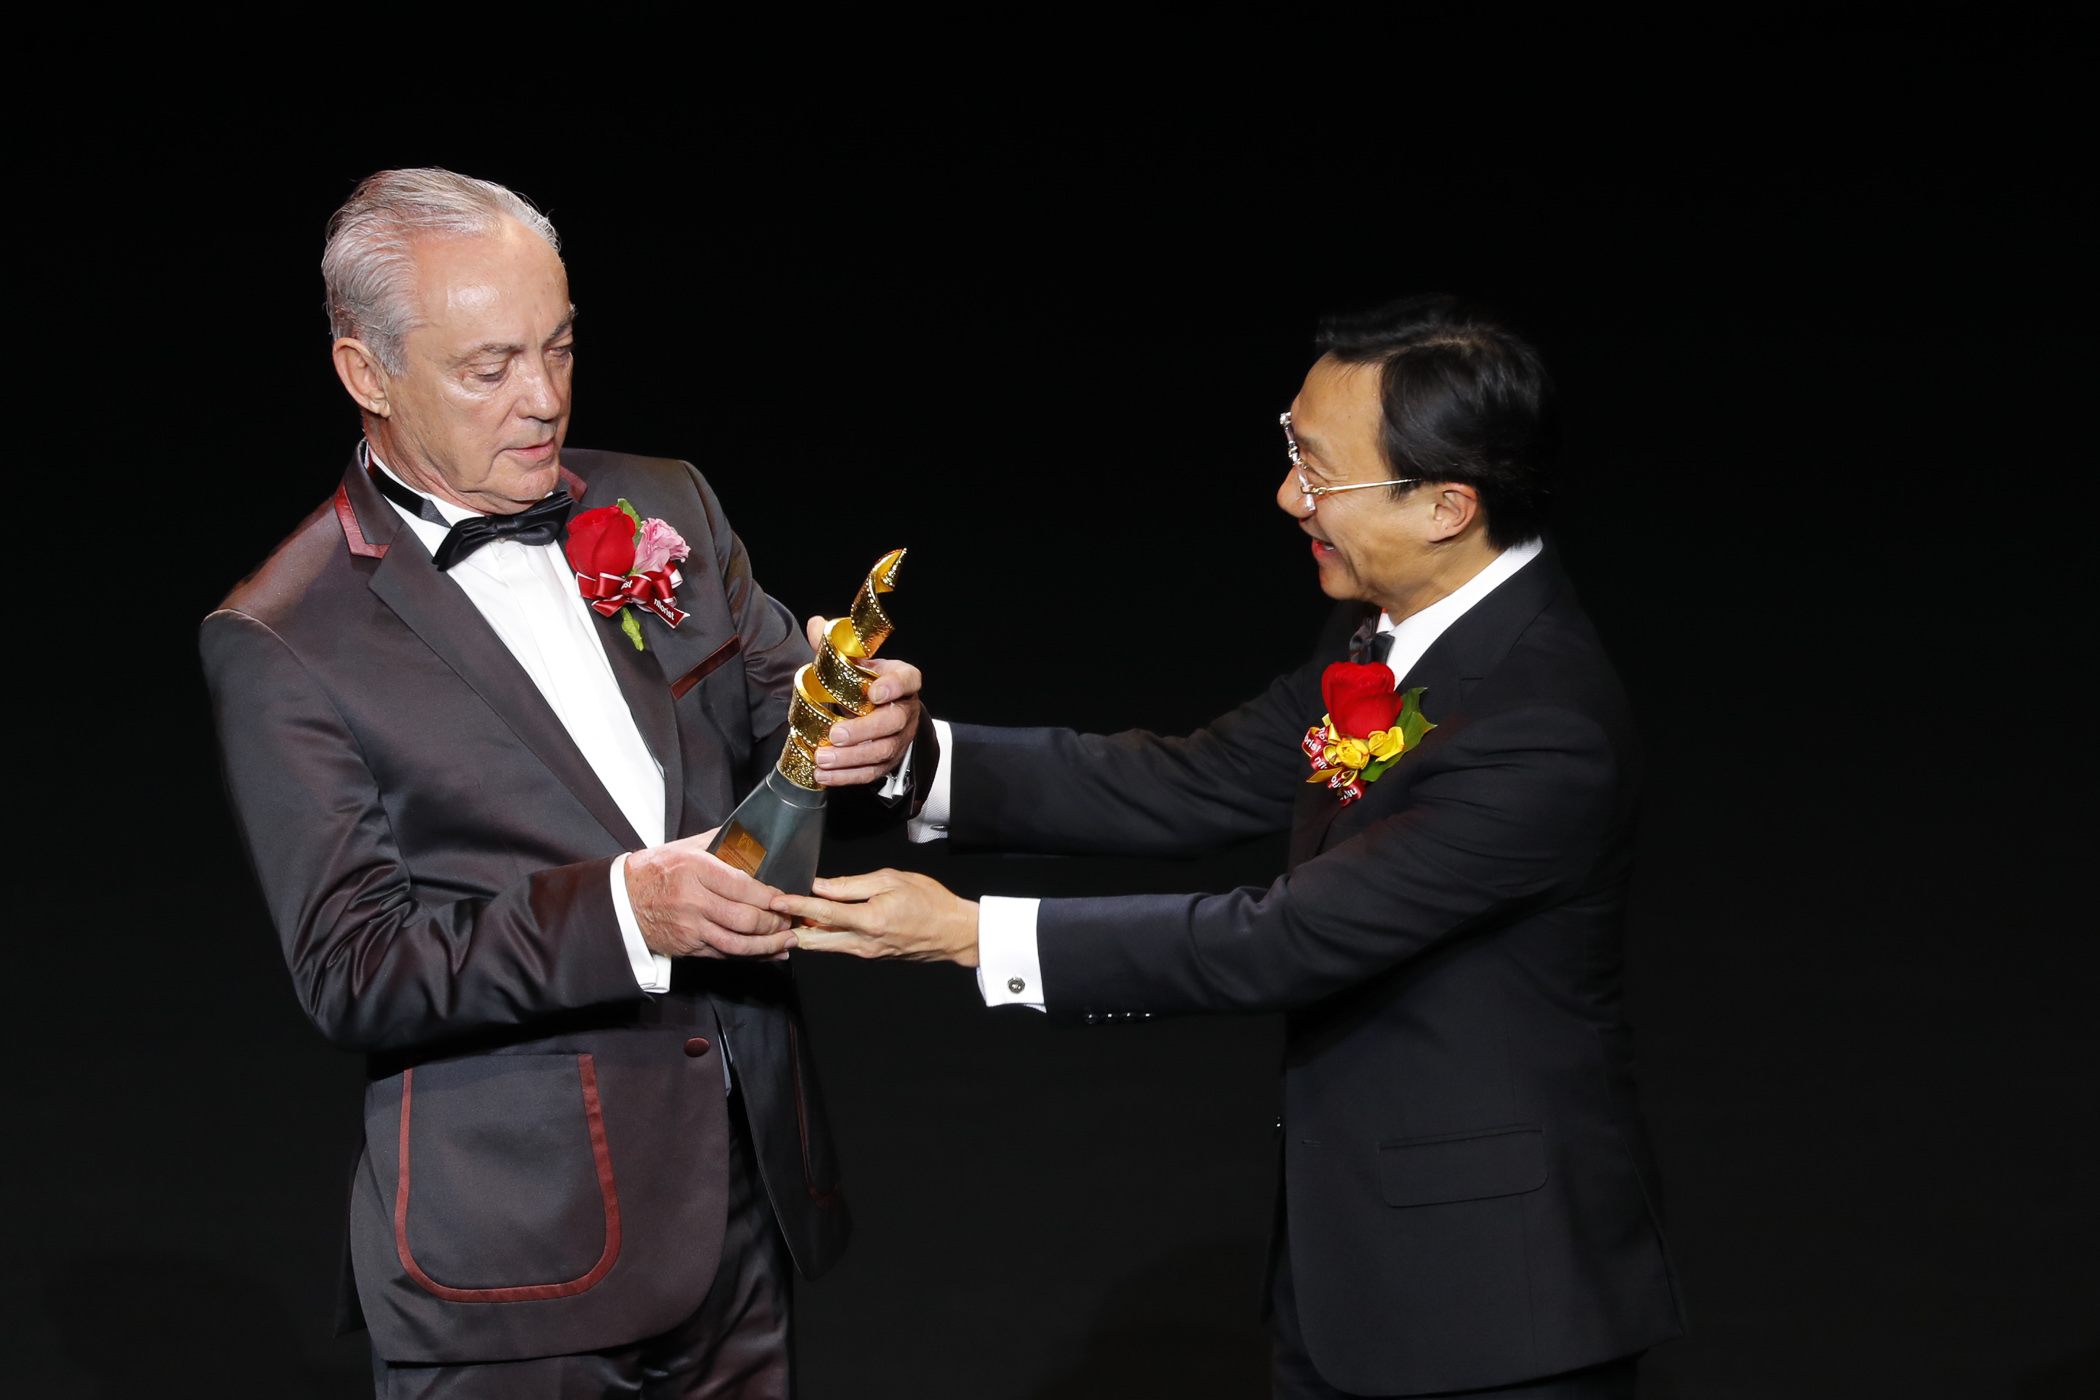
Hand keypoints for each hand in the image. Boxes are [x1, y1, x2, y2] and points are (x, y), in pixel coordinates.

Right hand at [625, 829, 796, 958]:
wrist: (622, 900)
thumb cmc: (656, 870)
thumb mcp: (686, 847)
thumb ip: (719, 841)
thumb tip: (750, 833)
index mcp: (696, 870)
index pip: (743, 887)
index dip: (770, 897)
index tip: (784, 898)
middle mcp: (694, 900)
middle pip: (745, 919)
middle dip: (774, 923)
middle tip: (789, 920)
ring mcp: (691, 927)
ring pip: (738, 944)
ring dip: (768, 946)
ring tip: (787, 941)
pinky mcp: (688, 947)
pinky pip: (725, 956)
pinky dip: (751, 957)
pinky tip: (769, 954)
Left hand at [773, 869, 979, 966]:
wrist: (953, 932)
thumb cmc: (929, 901)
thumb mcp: (891, 880)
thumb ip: (853, 885)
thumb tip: (822, 887)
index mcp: (869, 921)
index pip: (823, 913)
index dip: (796, 906)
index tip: (776, 901)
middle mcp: (864, 943)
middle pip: (815, 941)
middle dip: (790, 930)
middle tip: (771, 917)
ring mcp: (867, 954)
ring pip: (826, 946)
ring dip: (806, 934)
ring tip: (788, 919)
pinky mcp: (871, 957)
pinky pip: (841, 947)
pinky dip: (826, 937)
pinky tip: (818, 925)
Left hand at [804, 615, 922, 786]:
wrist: (876, 709)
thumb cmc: (865, 683)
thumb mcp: (853, 663)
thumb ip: (834, 647)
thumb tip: (816, 624)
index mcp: (902, 680)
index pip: (907, 680)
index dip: (894, 686)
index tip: (875, 691)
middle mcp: (905, 710)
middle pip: (892, 723)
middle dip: (862, 731)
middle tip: (834, 735)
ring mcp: (899, 739)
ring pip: (881, 751)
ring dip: (851, 758)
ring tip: (822, 759)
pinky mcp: (888, 761)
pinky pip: (871, 772)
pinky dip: (847, 776)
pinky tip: (824, 776)